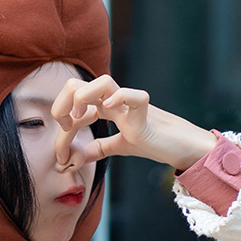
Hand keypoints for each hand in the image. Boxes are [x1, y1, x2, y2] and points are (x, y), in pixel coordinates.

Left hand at [50, 75, 217, 170]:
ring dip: (82, 98)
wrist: (180, 147)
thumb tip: (73, 159)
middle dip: (61, 104)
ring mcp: (129, 104)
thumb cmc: (152, 142)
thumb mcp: (117, 147)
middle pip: (79, 84)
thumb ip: (97, 149)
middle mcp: (114, 101)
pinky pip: (135, 96)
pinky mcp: (146, 114)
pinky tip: (108, 110)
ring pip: (103, 82)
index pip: (72, 107)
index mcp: (106, 107)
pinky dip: (119, 98)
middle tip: (64, 128)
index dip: (61, 130)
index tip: (61, 155)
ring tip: (78, 119)